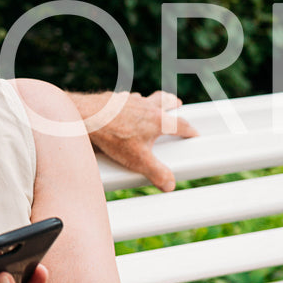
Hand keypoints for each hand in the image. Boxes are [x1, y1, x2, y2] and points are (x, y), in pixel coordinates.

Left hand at [71, 90, 197, 191]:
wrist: (87, 117)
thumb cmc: (113, 136)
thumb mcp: (138, 160)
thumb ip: (156, 172)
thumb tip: (170, 184)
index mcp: (158, 120)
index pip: (180, 125)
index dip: (190, 130)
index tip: (194, 134)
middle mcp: (146, 106)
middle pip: (165, 101)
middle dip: (173, 103)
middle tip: (177, 103)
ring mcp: (130, 101)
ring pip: (146, 97)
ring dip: (152, 100)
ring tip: (153, 104)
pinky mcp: (114, 99)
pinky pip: (127, 98)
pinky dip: (130, 101)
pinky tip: (125, 106)